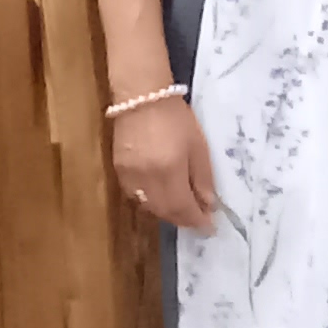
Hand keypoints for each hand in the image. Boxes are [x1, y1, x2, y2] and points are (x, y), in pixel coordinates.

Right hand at [112, 95, 217, 233]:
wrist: (141, 98)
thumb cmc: (176, 119)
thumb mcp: (198, 146)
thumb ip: (202, 178)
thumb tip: (208, 205)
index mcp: (168, 171)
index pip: (182, 208)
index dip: (196, 221)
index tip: (209, 229)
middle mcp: (145, 180)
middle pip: (164, 212)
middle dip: (182, 219)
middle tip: (199, 220)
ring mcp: (128, 177)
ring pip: (148, 207)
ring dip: (167, 213)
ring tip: (184, 210)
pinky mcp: (118, 172)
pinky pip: (136, 197)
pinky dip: (152, 202)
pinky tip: (163, 197)